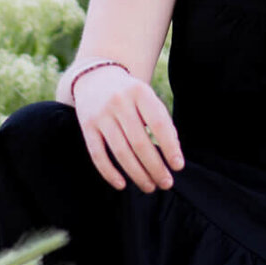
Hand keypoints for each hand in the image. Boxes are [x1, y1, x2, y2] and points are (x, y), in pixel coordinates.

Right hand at [71, 66, 184, 193]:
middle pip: (139, 142)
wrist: (96, 77)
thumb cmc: (131, 94)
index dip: (170, 147)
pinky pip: (97, 154)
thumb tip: (173, 154)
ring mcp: (101, 114)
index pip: (158, 124)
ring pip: (120, 152)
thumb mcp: (148, 97)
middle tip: (166, 183)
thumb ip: (161, 120)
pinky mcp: (87, 126)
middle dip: (155, 167)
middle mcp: (119, 102)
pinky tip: (122, 185)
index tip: (178, 166)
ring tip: (150, 187)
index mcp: (140, 92)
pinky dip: (109, 172)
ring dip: (137, 174)